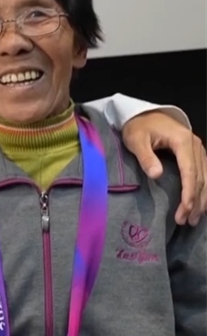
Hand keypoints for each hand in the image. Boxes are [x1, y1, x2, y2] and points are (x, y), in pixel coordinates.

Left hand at [122, 111, 206, 225]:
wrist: (143, 114)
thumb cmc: (138, 127)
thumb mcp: (135, 139)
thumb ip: (145, 156)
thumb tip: (157, 175)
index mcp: (183, 141)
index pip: (190, 172)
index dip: (189, 193)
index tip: (185, 210)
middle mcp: (196, 145)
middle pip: (201, 178)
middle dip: (195, 202)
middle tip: (187, 221)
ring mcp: (199, 149)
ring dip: (203, 199)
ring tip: (194, 219)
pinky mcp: (197, 154)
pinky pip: (205, 174)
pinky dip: (205, 190)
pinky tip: (202, 204)